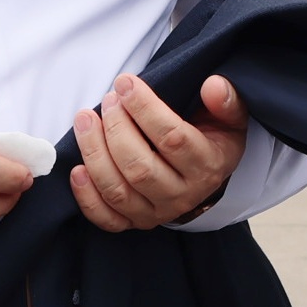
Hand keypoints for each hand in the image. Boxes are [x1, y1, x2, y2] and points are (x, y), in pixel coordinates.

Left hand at [68, 73, 246, 231]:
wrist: (208, 176)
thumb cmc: (213, 138)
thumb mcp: (230, 118)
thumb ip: (227, 101)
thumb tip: (213, 85)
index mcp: (207, 165)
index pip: (172, 138)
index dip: (145, 109)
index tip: (125, 83)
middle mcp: (182, 195)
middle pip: (139, 168)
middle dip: (116, 129)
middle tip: (107, 99)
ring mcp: (156, 213)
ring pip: (118, 190)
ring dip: (94, 153)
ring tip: (85, 119)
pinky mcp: (134, 222)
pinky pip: (106, 219)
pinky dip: (86, 197)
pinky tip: (76, 169)